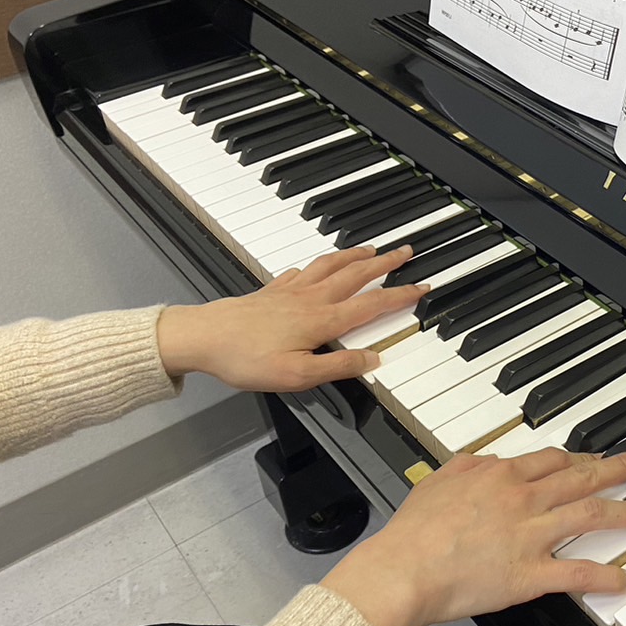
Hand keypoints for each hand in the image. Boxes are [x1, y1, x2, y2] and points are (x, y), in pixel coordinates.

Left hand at [156, 246, 426, 389]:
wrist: (203, 337)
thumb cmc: (246, 358)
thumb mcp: (298, 376)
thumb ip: (339, 366)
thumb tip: (372, 360)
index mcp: (322, 320)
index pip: (372, 305)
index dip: (401, 296)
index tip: (422, 287)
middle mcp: (311, 299)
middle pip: (357, 275)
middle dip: (386, 263)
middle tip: (406, 252)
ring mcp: (291, 292)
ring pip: (331, 266)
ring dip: (356, 256)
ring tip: (372, 249)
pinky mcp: (272, 291)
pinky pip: (302, 271)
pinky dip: (318, 264)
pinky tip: (317, 266)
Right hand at [322, 449, 625, 625]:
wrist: (405, 569)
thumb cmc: (414, 532)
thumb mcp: (438, 480)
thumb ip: (469, 466)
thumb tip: (489, 460)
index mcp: (502, 477)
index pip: (554, 460)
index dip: (582, 458)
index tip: (598, 459)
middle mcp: (524, 500)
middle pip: (584, 478)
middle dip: (622, 468)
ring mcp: (531, 536)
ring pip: (593, 516)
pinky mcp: (531, 575)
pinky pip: (578, 573)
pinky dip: (606, 576)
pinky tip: (625, 578)